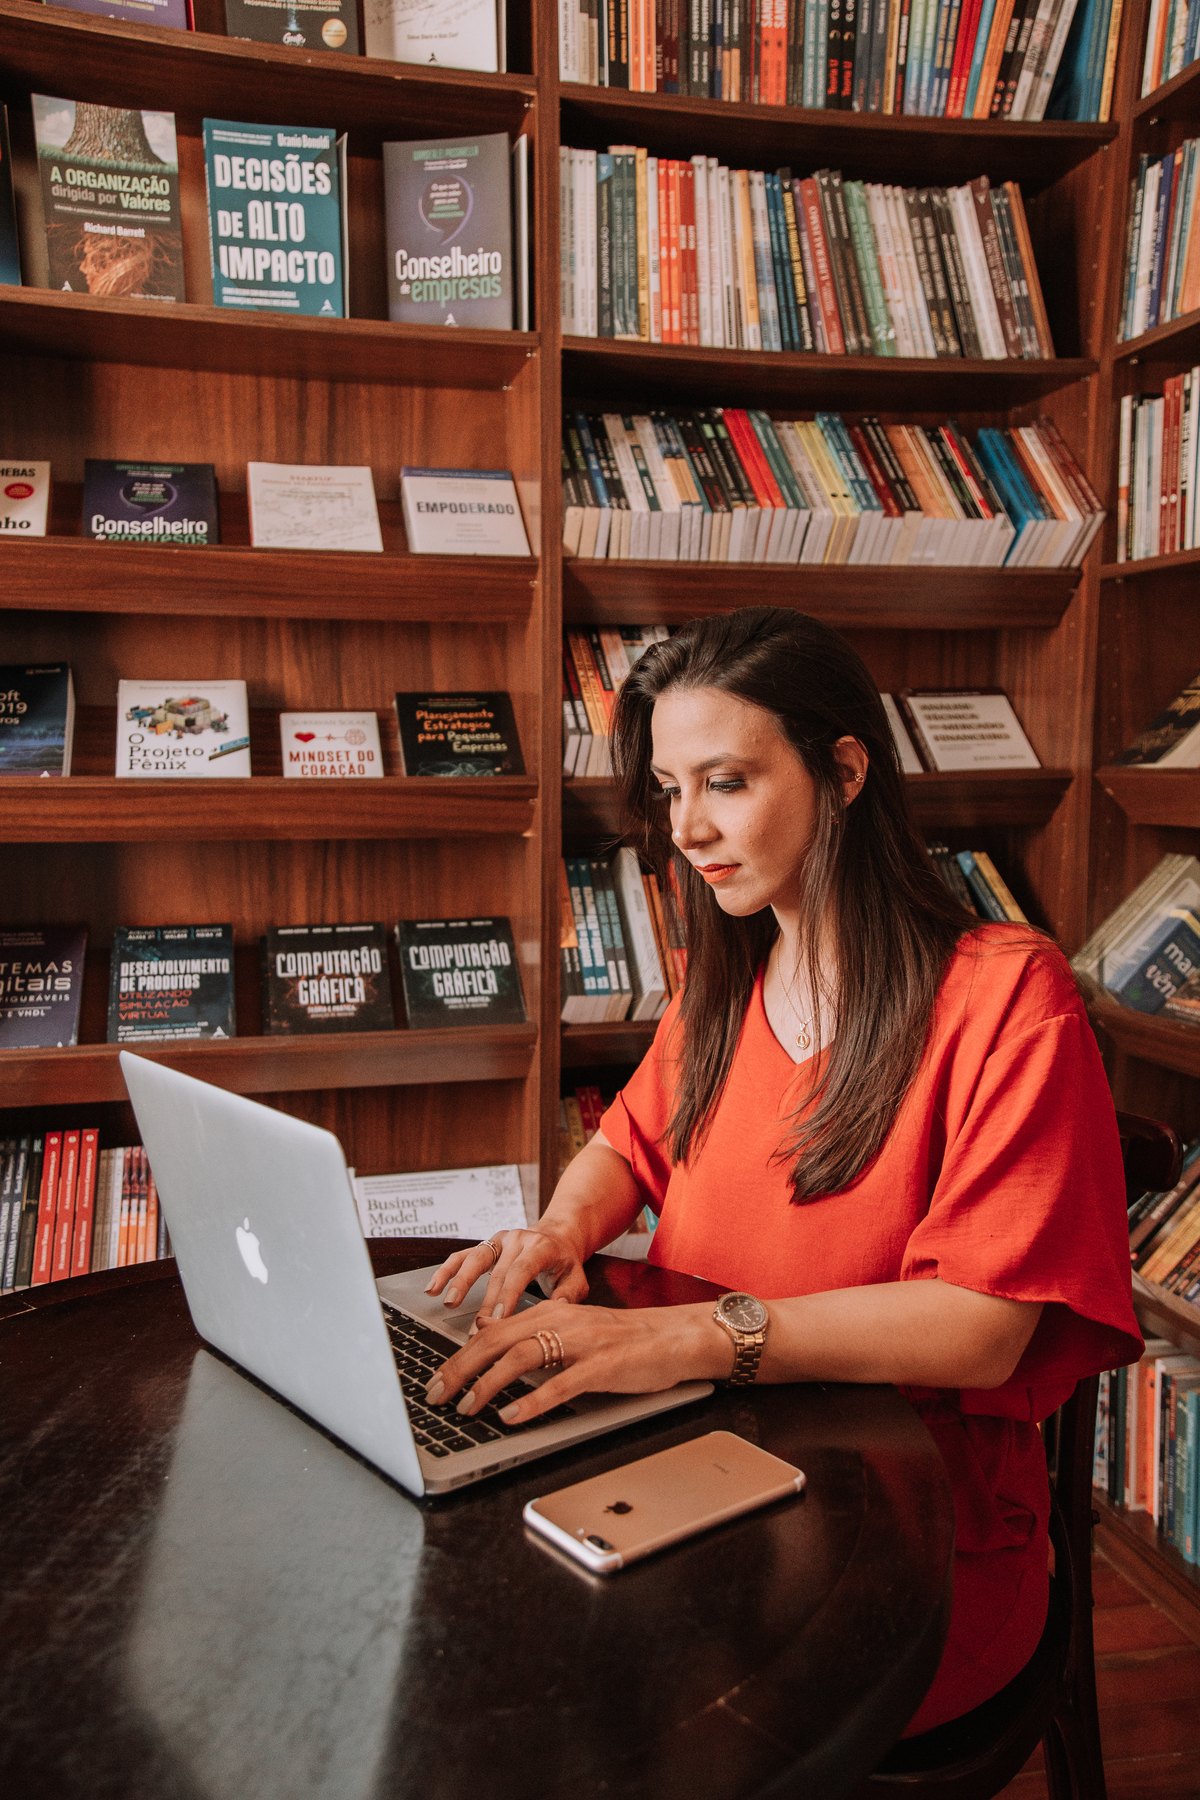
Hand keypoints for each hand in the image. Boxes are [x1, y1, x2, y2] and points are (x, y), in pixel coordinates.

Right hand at [423, 1226, 589, 1325]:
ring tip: (448, 1303)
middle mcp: (518, 1239)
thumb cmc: (566, 1262)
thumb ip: (570, 1295)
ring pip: (475, 1258)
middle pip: (497, 1273)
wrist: (559, 1235)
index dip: (507, 1295)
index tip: (496, 1320)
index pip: (521, 1271)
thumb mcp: (578, 1278)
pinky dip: (447, 1271)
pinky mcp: (487, 1244)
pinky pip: (463, 1256)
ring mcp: (500, 1240)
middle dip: (485, 1303)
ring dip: (459, 1282)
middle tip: (475, 1331)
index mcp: (541, 1247)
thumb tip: (555, 1311)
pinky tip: (433, 1288)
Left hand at [423, 1299, 731, 1426]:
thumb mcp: (574, 1336)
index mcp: (549, 1312)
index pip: (491, 1331)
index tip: (435, 1379)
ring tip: (467, 1407)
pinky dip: (532, 1401)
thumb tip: (496, 1370)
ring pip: (520, 1357)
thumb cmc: (624, 1342)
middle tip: (435, 1395)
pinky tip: (512, 1416)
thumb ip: (539, 1345)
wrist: (674, 1337)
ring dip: (487, 1384)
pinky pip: (560, 1384)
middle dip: (458, 1369)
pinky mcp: (601, 1366)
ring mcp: (581, 1343)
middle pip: (495, 1340)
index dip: (457, 1356)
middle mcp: (560, 1321)